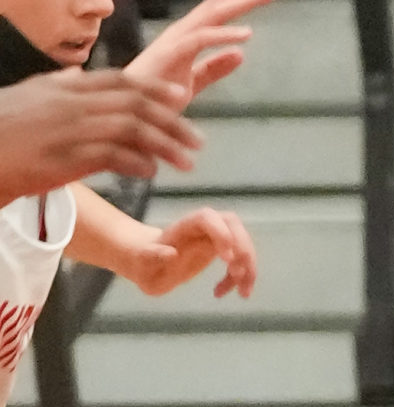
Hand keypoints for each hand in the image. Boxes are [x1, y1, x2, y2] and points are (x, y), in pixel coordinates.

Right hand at [0, 70, 199, 200]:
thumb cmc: (4, 128)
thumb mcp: (32, 96)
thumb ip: (60, 85)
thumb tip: (78, 72)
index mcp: (65, 86)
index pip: (120, 80)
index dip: (155, 88)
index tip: (181, 97)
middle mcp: (71, 103)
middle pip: (135, 105)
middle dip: (172, 121)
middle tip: (198, 140)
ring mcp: (69, 129)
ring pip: (131, 129)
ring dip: (164, 145)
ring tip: (186, 162)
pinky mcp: (66, 158)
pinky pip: (113, 155)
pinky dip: (138, 162)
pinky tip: (152, 172)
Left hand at [120, 206, 256, 296]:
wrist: (146, 261)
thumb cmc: (143, 263)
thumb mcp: (140, 263)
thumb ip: (152, 256)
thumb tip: (172, 253)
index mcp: (183, 227)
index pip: (207, 217)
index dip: (221, 233)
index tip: (227, 260)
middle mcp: (202, 228)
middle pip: (233, 224)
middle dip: (243, 249)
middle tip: (238, 274)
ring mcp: (214, 238)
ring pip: (243, 242)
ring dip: (249, 268)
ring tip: (242, 293)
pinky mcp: (222, 250)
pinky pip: (241, 259)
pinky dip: (242, 278)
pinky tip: (224, 293)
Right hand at [128, 0, 267, 102]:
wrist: (129, 119)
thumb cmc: (155, 99)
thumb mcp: (193, 82)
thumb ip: (214, 68)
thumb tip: (240, 54)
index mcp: (186, 39)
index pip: (216, 15)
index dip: (238, 3)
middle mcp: (180, 35)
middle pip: (214, 9)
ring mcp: (173, 43)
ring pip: (209, 16)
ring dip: (237, 4)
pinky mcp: (169, 55)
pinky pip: (199, 38)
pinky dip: (223, 34)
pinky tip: (247, 33)